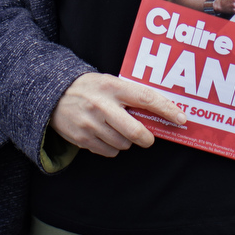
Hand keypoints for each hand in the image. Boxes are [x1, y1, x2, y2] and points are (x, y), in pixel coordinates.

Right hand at [50, 73, 186, 157]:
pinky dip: (112, 147)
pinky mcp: (82, 139)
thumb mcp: (109, 83)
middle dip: (147, 138)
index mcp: (112, 87)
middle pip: (136, 132)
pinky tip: (104, 134)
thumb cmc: (89, 88)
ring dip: (126, 141)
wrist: (53, 95)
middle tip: (148, 138)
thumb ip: (130, 95)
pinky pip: (109, 152)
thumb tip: (159, 112)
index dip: (166, 110)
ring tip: (116, 128)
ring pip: (123, 144)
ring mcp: (91, 124)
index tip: (181, 118)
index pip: (146, 98)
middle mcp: (102, 105)